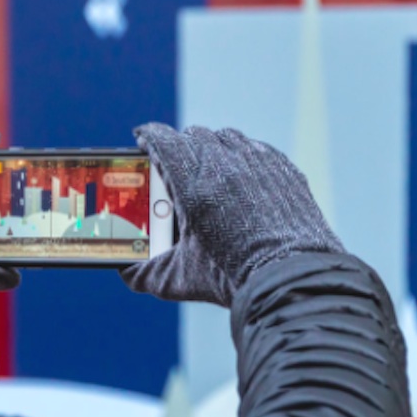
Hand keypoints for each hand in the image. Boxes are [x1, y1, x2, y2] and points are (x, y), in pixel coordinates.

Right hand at [120, 124, 344, 306]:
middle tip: (173, 166)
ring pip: (227, 137)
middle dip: (179, 146)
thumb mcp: (178, 278)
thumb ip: (143, 273)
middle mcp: (224, 162)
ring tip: (207, 169)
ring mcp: (258, 162)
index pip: (161, 139)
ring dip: (212, 148)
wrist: (291, 281)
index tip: (142, 140)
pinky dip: (245, 157)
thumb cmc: (230, 276)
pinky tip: (242, 176)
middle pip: (193, 136)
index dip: (148, 137)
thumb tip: (125, 271)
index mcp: (191, 180)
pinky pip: (258, 149)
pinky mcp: (285, 170)